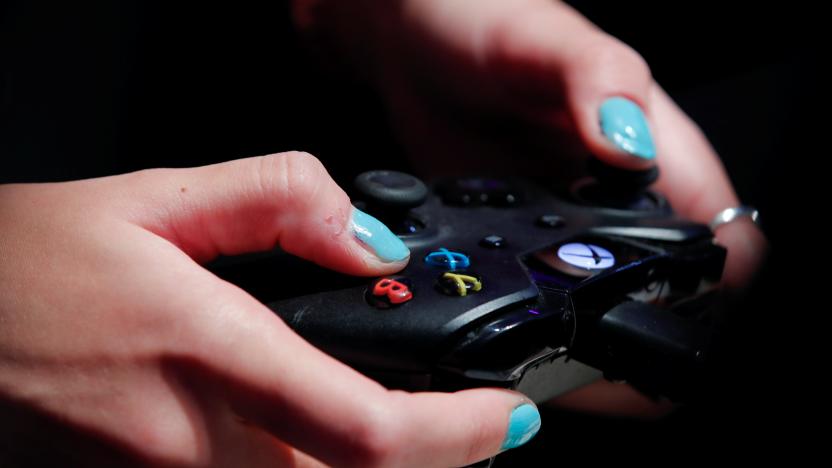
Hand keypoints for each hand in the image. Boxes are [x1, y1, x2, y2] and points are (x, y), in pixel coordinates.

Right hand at [0, 152, 540, 466]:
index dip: (458, 436)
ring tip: (384, 413)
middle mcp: (189, 446)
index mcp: (205, 354)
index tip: (508, 416)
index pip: (367, 430)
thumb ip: (275, 200)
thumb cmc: (21, 266)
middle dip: (426, 452)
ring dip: (362, 462)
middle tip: (453, 408)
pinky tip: (302, 431)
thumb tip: (363, 238)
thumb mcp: (148, 198)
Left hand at [295, 0, 767, 414]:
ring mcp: (571, 222)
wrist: (409, 40)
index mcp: (656, 146)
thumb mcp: (545, 40)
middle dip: (646, 332)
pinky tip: (508, 326)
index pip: (724, 236)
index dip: (718, 289)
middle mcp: (622, 193)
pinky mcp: (522, 236)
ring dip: (589, 336)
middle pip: (672, 286)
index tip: (680, 328)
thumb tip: (633, 145)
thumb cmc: (481, 19)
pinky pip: (544, 291)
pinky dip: (537, 315)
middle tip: (597, 369)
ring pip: (609, 300)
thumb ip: (597, 82)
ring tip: (548, 360)